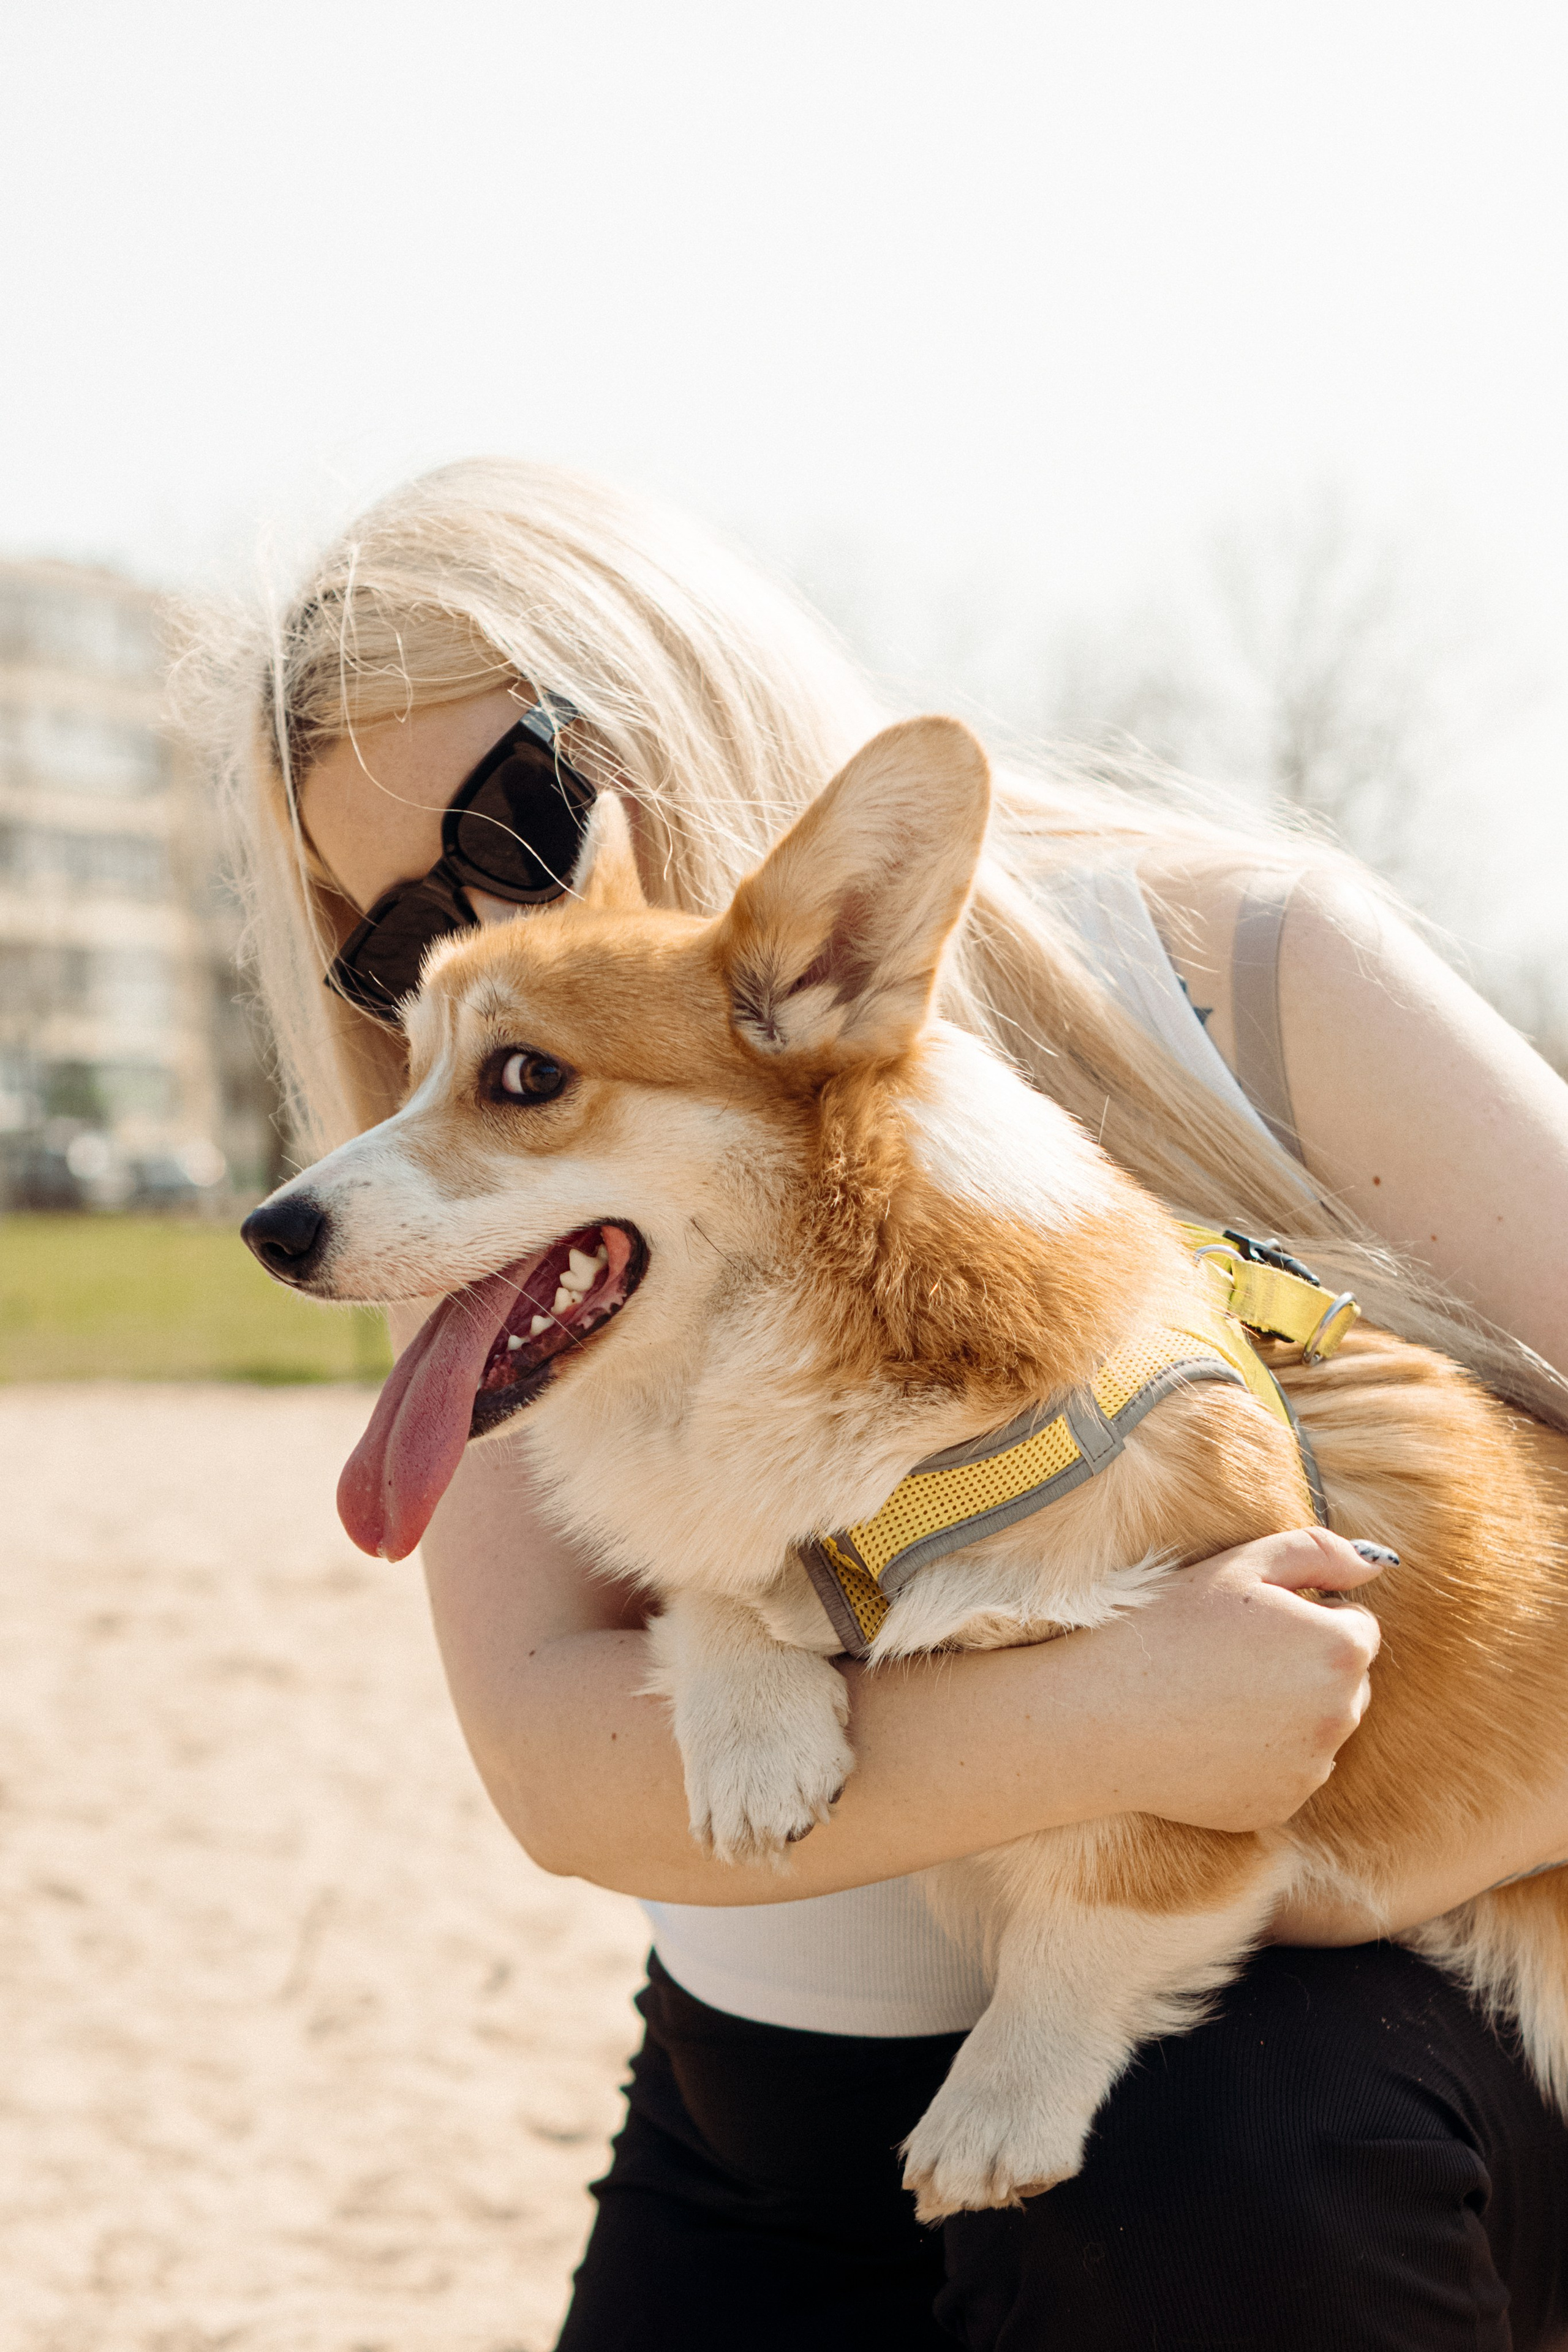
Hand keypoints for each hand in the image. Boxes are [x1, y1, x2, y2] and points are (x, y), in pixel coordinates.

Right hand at [1090, 1527, 1382, 1832]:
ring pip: (1318, 1728)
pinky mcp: (1282, 1807)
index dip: (1304, 1618)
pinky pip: (1289, 1772)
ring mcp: (1312, 1768)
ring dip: (1287, 1713)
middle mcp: (1342, 1715)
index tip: (1252, 1624)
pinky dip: (1262, 1757)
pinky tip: (1210, 1737)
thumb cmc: (1168, 1628)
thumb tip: (1374, 1565)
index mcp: (1341, 1649)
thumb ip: (1320, 1551)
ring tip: (1217, 1697)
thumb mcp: (1240, 1565)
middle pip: (1345, 1681)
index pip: (1356, 1627)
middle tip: (1231, 1658)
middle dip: (1304, 1667)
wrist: (1102, 1714)